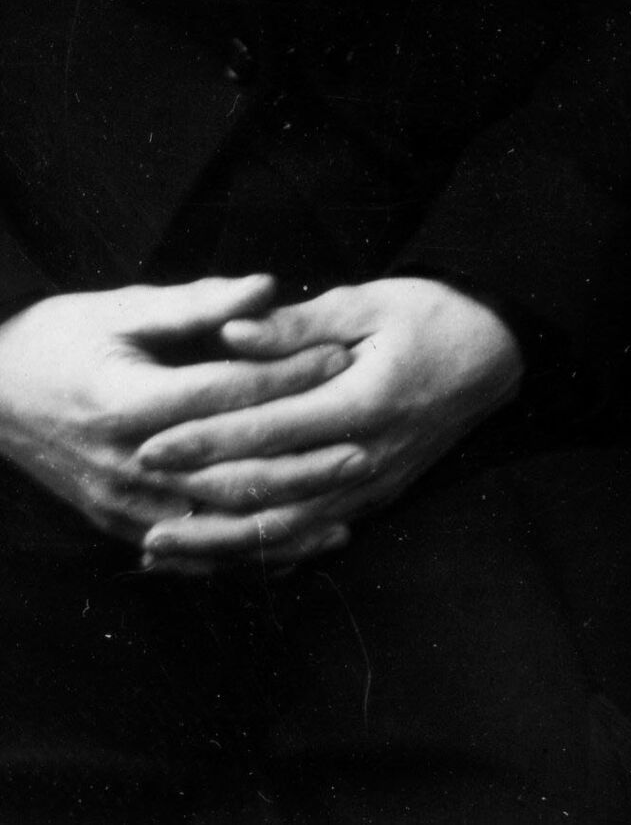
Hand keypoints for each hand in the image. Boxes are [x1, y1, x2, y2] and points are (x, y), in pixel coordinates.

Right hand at [0, 275, 351, 544]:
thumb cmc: (56, 341)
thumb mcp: (118, 310)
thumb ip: (195, 305)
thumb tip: (268, 287)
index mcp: (127, 401)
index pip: (225, 393)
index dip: (288, 374)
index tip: (344, 356)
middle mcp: (125, 461)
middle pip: (228, 470)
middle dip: (300, 460)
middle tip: (365, 443)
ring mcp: (119, 501)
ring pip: (215, 522)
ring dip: (284, 518)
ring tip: (348, 501)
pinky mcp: (116, 522)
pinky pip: (189, 552)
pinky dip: (243, 553)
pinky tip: (294, 546)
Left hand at [129, 277, 522, 571]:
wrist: (499, 355)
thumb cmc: (433, 317)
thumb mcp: (371, 302)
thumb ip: (298, 325)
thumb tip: (229, 331)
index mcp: (363, 401)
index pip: (269, 431)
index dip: (206, 440)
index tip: (149, 444)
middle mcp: (367, 455)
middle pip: (271, 493)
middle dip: (198, 502)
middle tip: (138, 504)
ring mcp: (373, 485)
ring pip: (287, 530)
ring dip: (219, 544)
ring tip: (160, 547)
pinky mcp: (375, 500)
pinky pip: (310, 537)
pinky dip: (260, 553)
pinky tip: (216, 557)